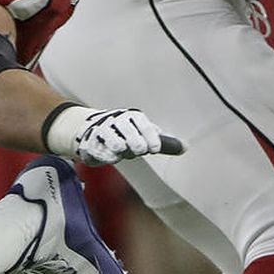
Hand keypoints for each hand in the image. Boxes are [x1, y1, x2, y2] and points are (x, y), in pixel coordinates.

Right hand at [44, 103, 185, 165]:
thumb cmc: (123, 132)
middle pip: (129, 132)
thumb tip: (184, 147)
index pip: (143, 124)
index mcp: (132, 117)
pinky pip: (100, 152)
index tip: (154, 149)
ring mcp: (102, 131)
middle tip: (139, 150)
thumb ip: (161, 140)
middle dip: (136, 144)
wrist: (91, 130)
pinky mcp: (89, 142)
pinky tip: (111, 156)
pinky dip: (108, 156)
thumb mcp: (142, 132)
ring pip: (115, 143)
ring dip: (121, 150)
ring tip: (122, 151)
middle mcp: (116, 121)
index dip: (150, 137)